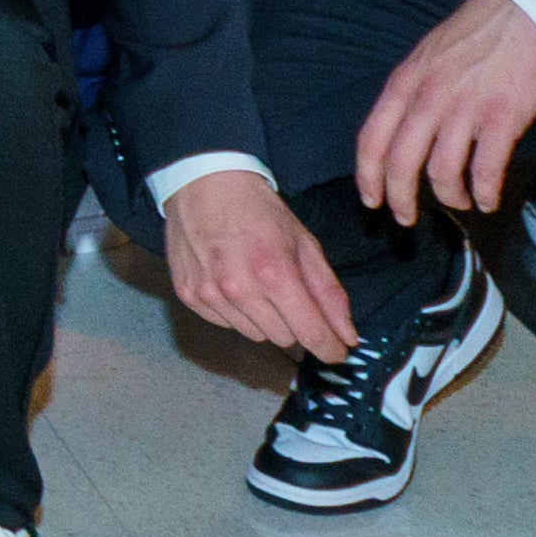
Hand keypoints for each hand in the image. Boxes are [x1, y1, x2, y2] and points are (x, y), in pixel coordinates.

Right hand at [159, 168, 359, 363]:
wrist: (203, 184)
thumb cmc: (258, 211)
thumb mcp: (304, 244)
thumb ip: (328, 293)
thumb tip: (347, 336)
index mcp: (275, 273)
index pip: (310, 333)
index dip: (329, 348)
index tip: (337, 352)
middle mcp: (239, 289)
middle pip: (284, 338)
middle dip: (295, 323)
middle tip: (289, 294)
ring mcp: (210, 294)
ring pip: (254, 334)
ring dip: (264, 319)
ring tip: (257, 284)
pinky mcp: (189, 295)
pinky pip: (226, 324)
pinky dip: (236, 312)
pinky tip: (232, 283)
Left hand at [354, 0, 535, 225]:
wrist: (524, 13)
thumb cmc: (475, 36)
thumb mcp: (425, 57)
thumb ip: (410, 94)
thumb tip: (399, 134)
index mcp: (404, 83)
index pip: (371, 139)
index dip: (367, 177)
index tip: (371, 200)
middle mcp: (428, 99)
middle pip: (400, 163)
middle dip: (400, 199)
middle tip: (406, 218)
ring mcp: (464, 109)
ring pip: (442, 172)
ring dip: (450, 197)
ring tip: (460, 202)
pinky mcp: (502, 118)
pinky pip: (486, 170)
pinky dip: (484, 193)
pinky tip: (487, 199)